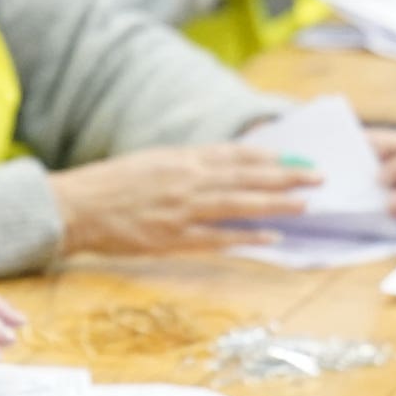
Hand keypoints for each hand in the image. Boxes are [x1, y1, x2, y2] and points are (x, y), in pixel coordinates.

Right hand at [51, 145, 316, 254]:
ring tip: (306, 204)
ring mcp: (183, 210)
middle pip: (247, 177)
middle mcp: (188, 180)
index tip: (297, 160)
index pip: (237, 155)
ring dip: (276, 204)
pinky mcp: (174, 238)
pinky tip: (272, 239)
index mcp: (182, 159)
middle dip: (286, 178)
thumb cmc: (111, 183)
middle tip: (319, 178)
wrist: (76, 207)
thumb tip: (225, 164)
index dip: (271, 158)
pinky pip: (219, 238)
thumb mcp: (154, 161)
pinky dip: (247, 238)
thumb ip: (189, 164)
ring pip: (240, 204)